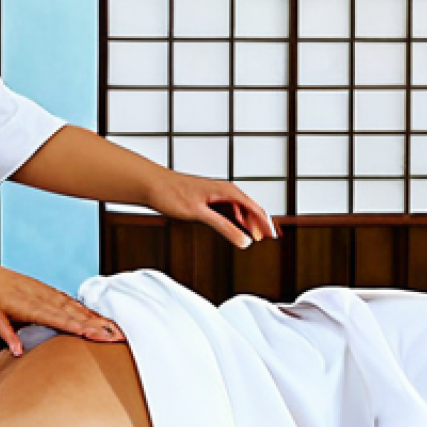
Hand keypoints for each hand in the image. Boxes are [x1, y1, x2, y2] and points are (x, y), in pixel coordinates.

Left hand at [0, 263, 124, 355]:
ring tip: (113, 327)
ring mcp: (43, 292)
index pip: (63, 320)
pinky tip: (90, 313)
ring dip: (95, 317)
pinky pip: (66, 299)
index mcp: (30, 305)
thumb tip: (18, 352)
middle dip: (99, 325)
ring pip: (74, 306)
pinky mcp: (41, 290)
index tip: (102, 336)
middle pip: (76, 313)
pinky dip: (81, 307)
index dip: (84, 329)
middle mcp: (41, 297)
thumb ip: (6, 334)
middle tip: (120, 335)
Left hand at [146, 171, 277, 249]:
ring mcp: (215, 193)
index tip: (274, 236)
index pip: (254, 208)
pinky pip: (228, 210)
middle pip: (249, 208)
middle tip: (269, 238)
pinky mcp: (207, 198)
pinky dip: (235, 220)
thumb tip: (244, 242)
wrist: (153, 184)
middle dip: (260, 223)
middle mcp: (224, 190)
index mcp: (226, 191)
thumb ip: (224, 228)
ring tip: (255, 236)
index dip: (265, 223)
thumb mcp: (200, 214)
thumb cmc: (172, 194)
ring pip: (239, 209)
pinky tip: (235, 229)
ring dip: (248, 222)